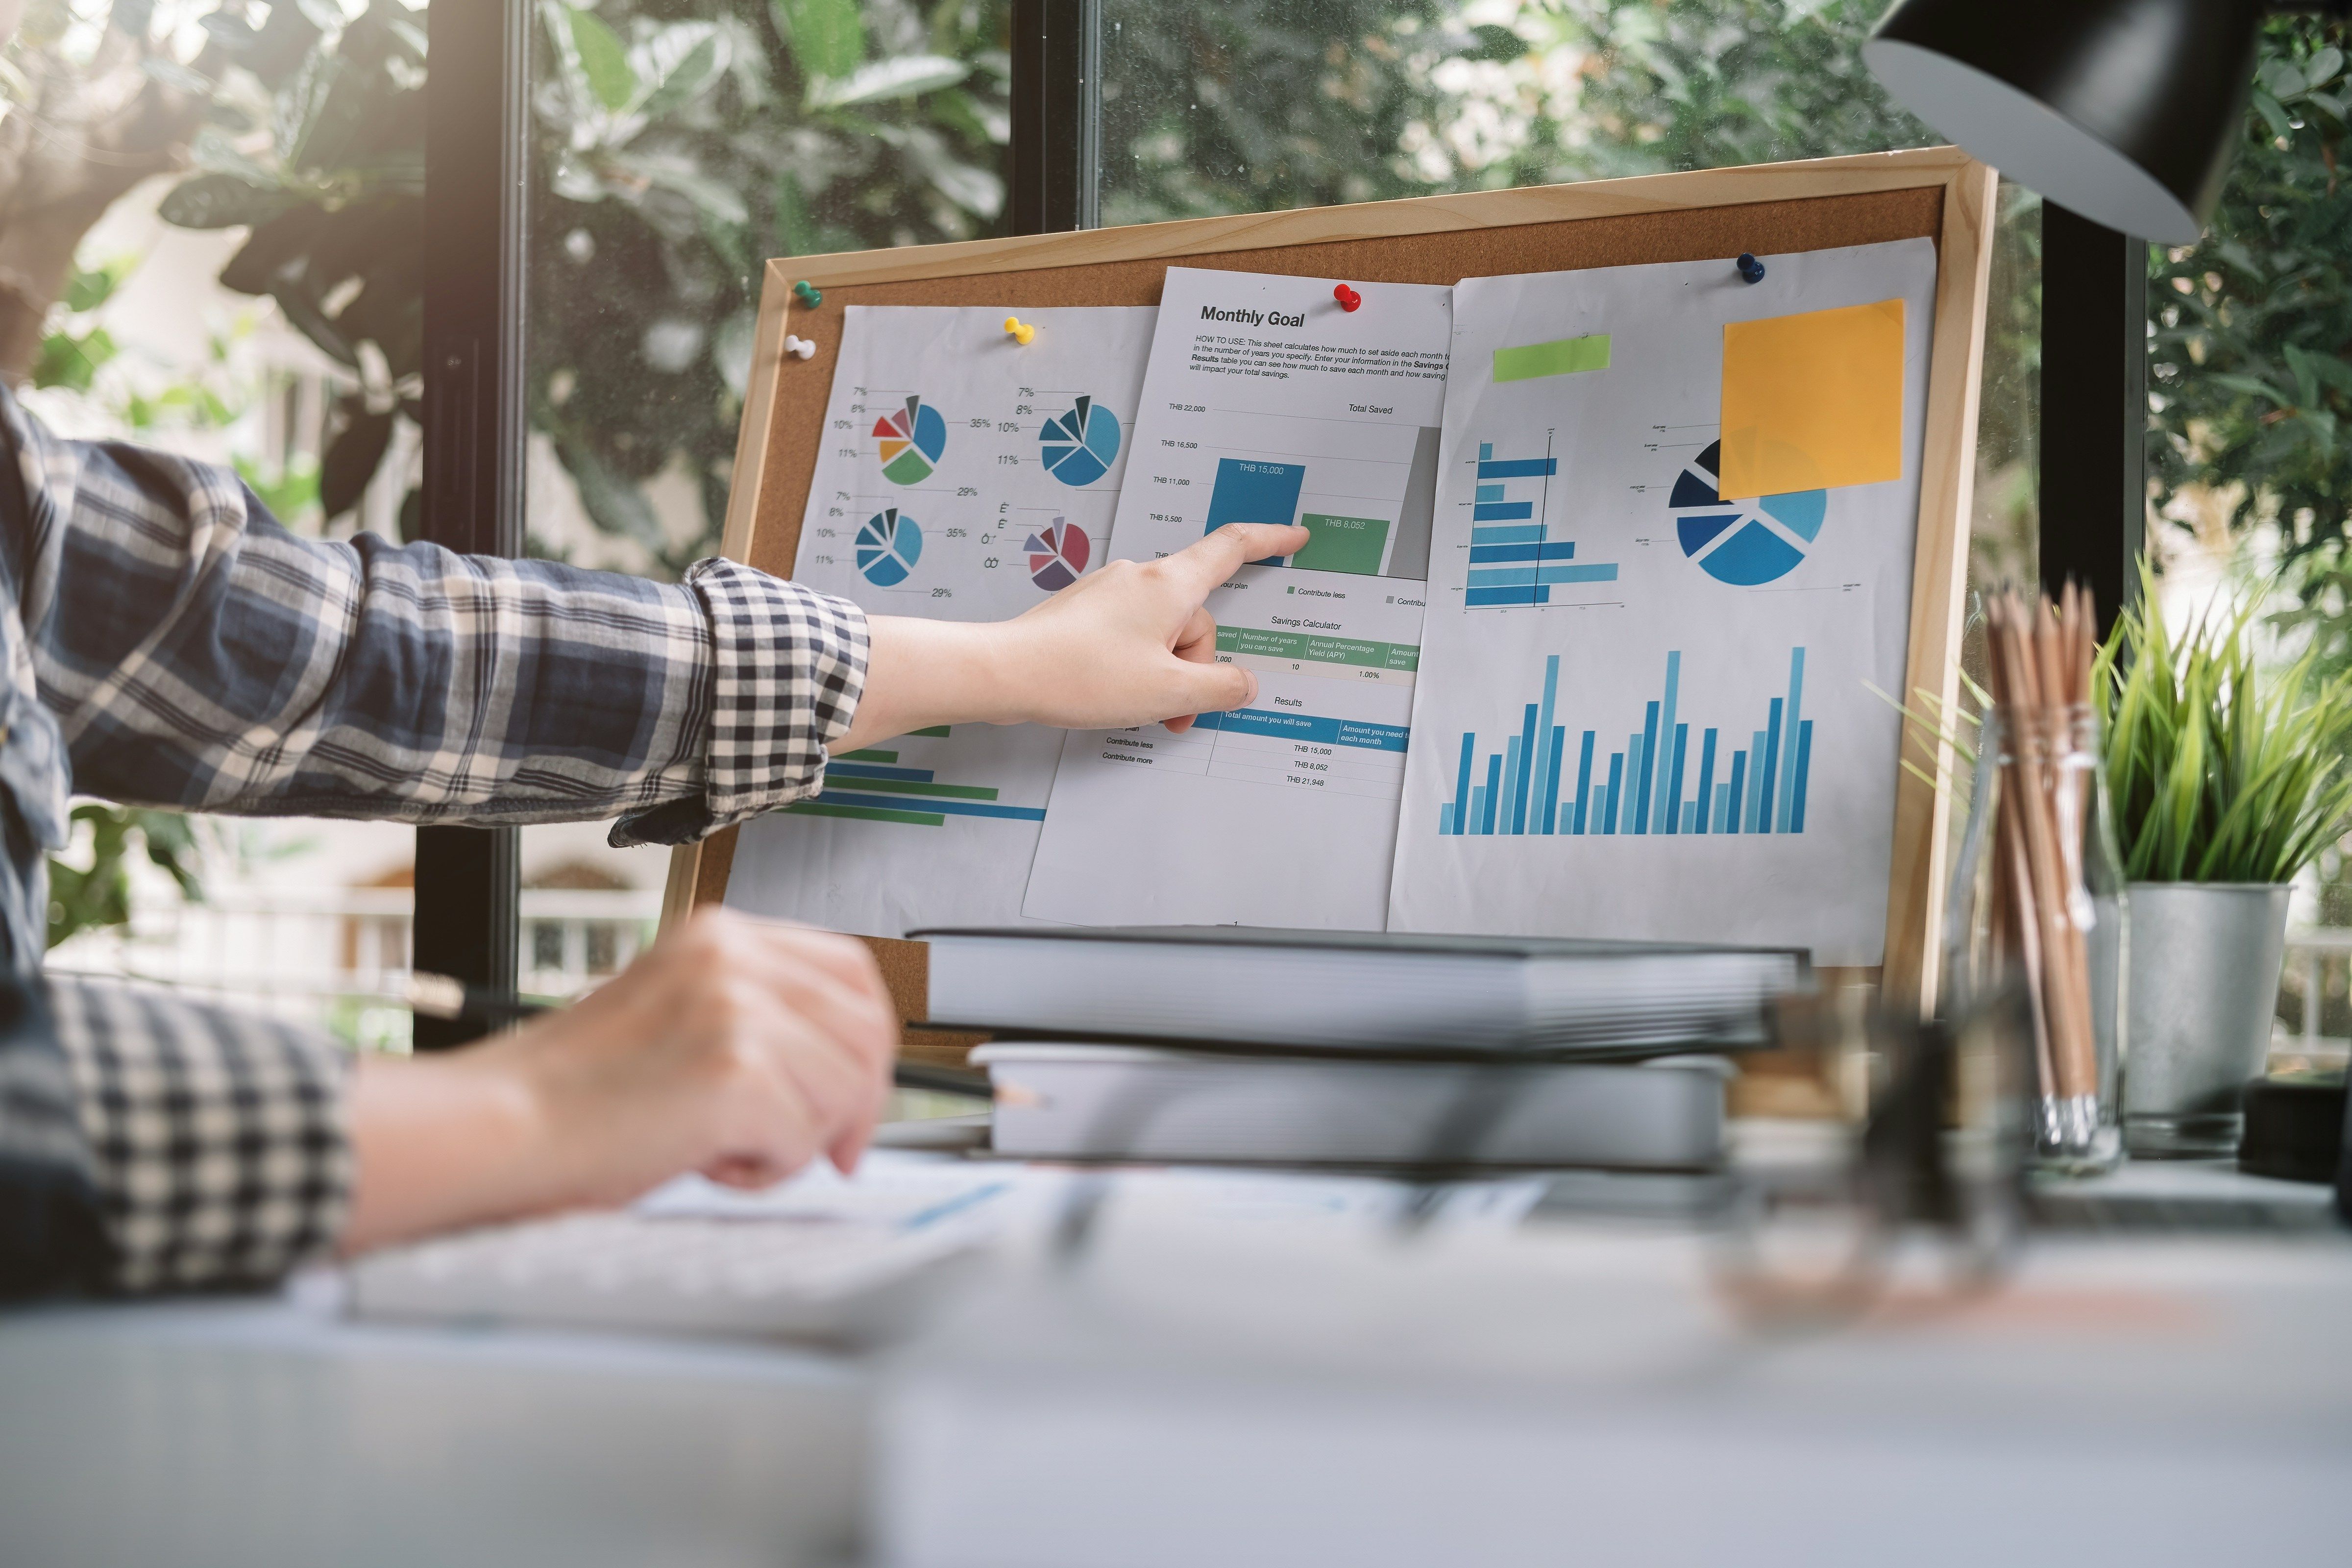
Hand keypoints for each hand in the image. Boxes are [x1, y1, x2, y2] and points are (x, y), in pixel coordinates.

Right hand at [340, 909, 897, 1253]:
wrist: (497, 1128)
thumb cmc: (576, 1095)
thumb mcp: (678, 1018)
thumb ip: (754, 1019)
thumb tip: (847, 1072)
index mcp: (719, 934)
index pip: (851, 971)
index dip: (866, 1042)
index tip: (850, 1098)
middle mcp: (734, 958)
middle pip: (866, 1031)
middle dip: (856, 1103)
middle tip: (827, 1151)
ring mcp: (736, 1010)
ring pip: (845, 1090)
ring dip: (799, 1139)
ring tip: (723, 1147)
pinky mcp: (736, 1073)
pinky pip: (805, 1140)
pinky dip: (767, 1171)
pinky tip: (706, 1163)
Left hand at [836, 521, 1308, 748]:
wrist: (1004, 672)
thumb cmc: (1080, 674)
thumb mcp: (1167, 692)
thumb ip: (1218, 688)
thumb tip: (1242, 683)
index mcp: (1170, 585)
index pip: (1232, 548)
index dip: (1269, 542)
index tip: (1294, 537)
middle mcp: (1140, 579)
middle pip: (1196, 616)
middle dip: (1196, 665)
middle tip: (1177, 710)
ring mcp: (1109, 594)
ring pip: (1162, 633)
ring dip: (1164, 673)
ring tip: (1140, 707)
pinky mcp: (1085, 614)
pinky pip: (1131, 637)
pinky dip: (1137, 668)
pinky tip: (1116, 694)